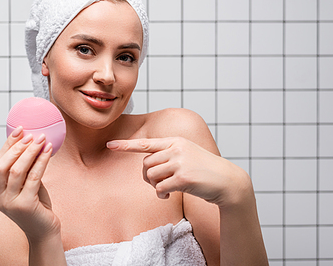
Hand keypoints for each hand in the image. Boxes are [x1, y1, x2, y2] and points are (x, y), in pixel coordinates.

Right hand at [0, 126, 60, 241]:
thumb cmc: (36, 206)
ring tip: (42, 140)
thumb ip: (23, 168)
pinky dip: (41, 161)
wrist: (44, 231)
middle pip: (2, 165)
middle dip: (17, 147)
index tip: (20, 129)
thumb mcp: (25, 184)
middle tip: (32, 135)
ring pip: (17, 170)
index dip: (8, 144)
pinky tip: (49, 151)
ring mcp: (10, 202)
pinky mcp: (25, 205)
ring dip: (31, 152)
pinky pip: (33, 177)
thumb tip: (31, 141)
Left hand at [107, 137, 250, 207]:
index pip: (146, 144)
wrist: (228, 182)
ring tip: (165, 189)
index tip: (110, 145)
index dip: (126, 145)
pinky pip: (160, 187)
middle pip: (146, 164)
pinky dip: (161, 194)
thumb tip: (147, 169)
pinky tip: (168, 195)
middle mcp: (176, 149)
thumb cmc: (205, 171)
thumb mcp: (187, 155)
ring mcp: (180, 162)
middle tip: (158, 184)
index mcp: (175, 142)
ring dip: (155, 186)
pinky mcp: (183, 177)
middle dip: (147, 177)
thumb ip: (168, 156)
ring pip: (151, 175)